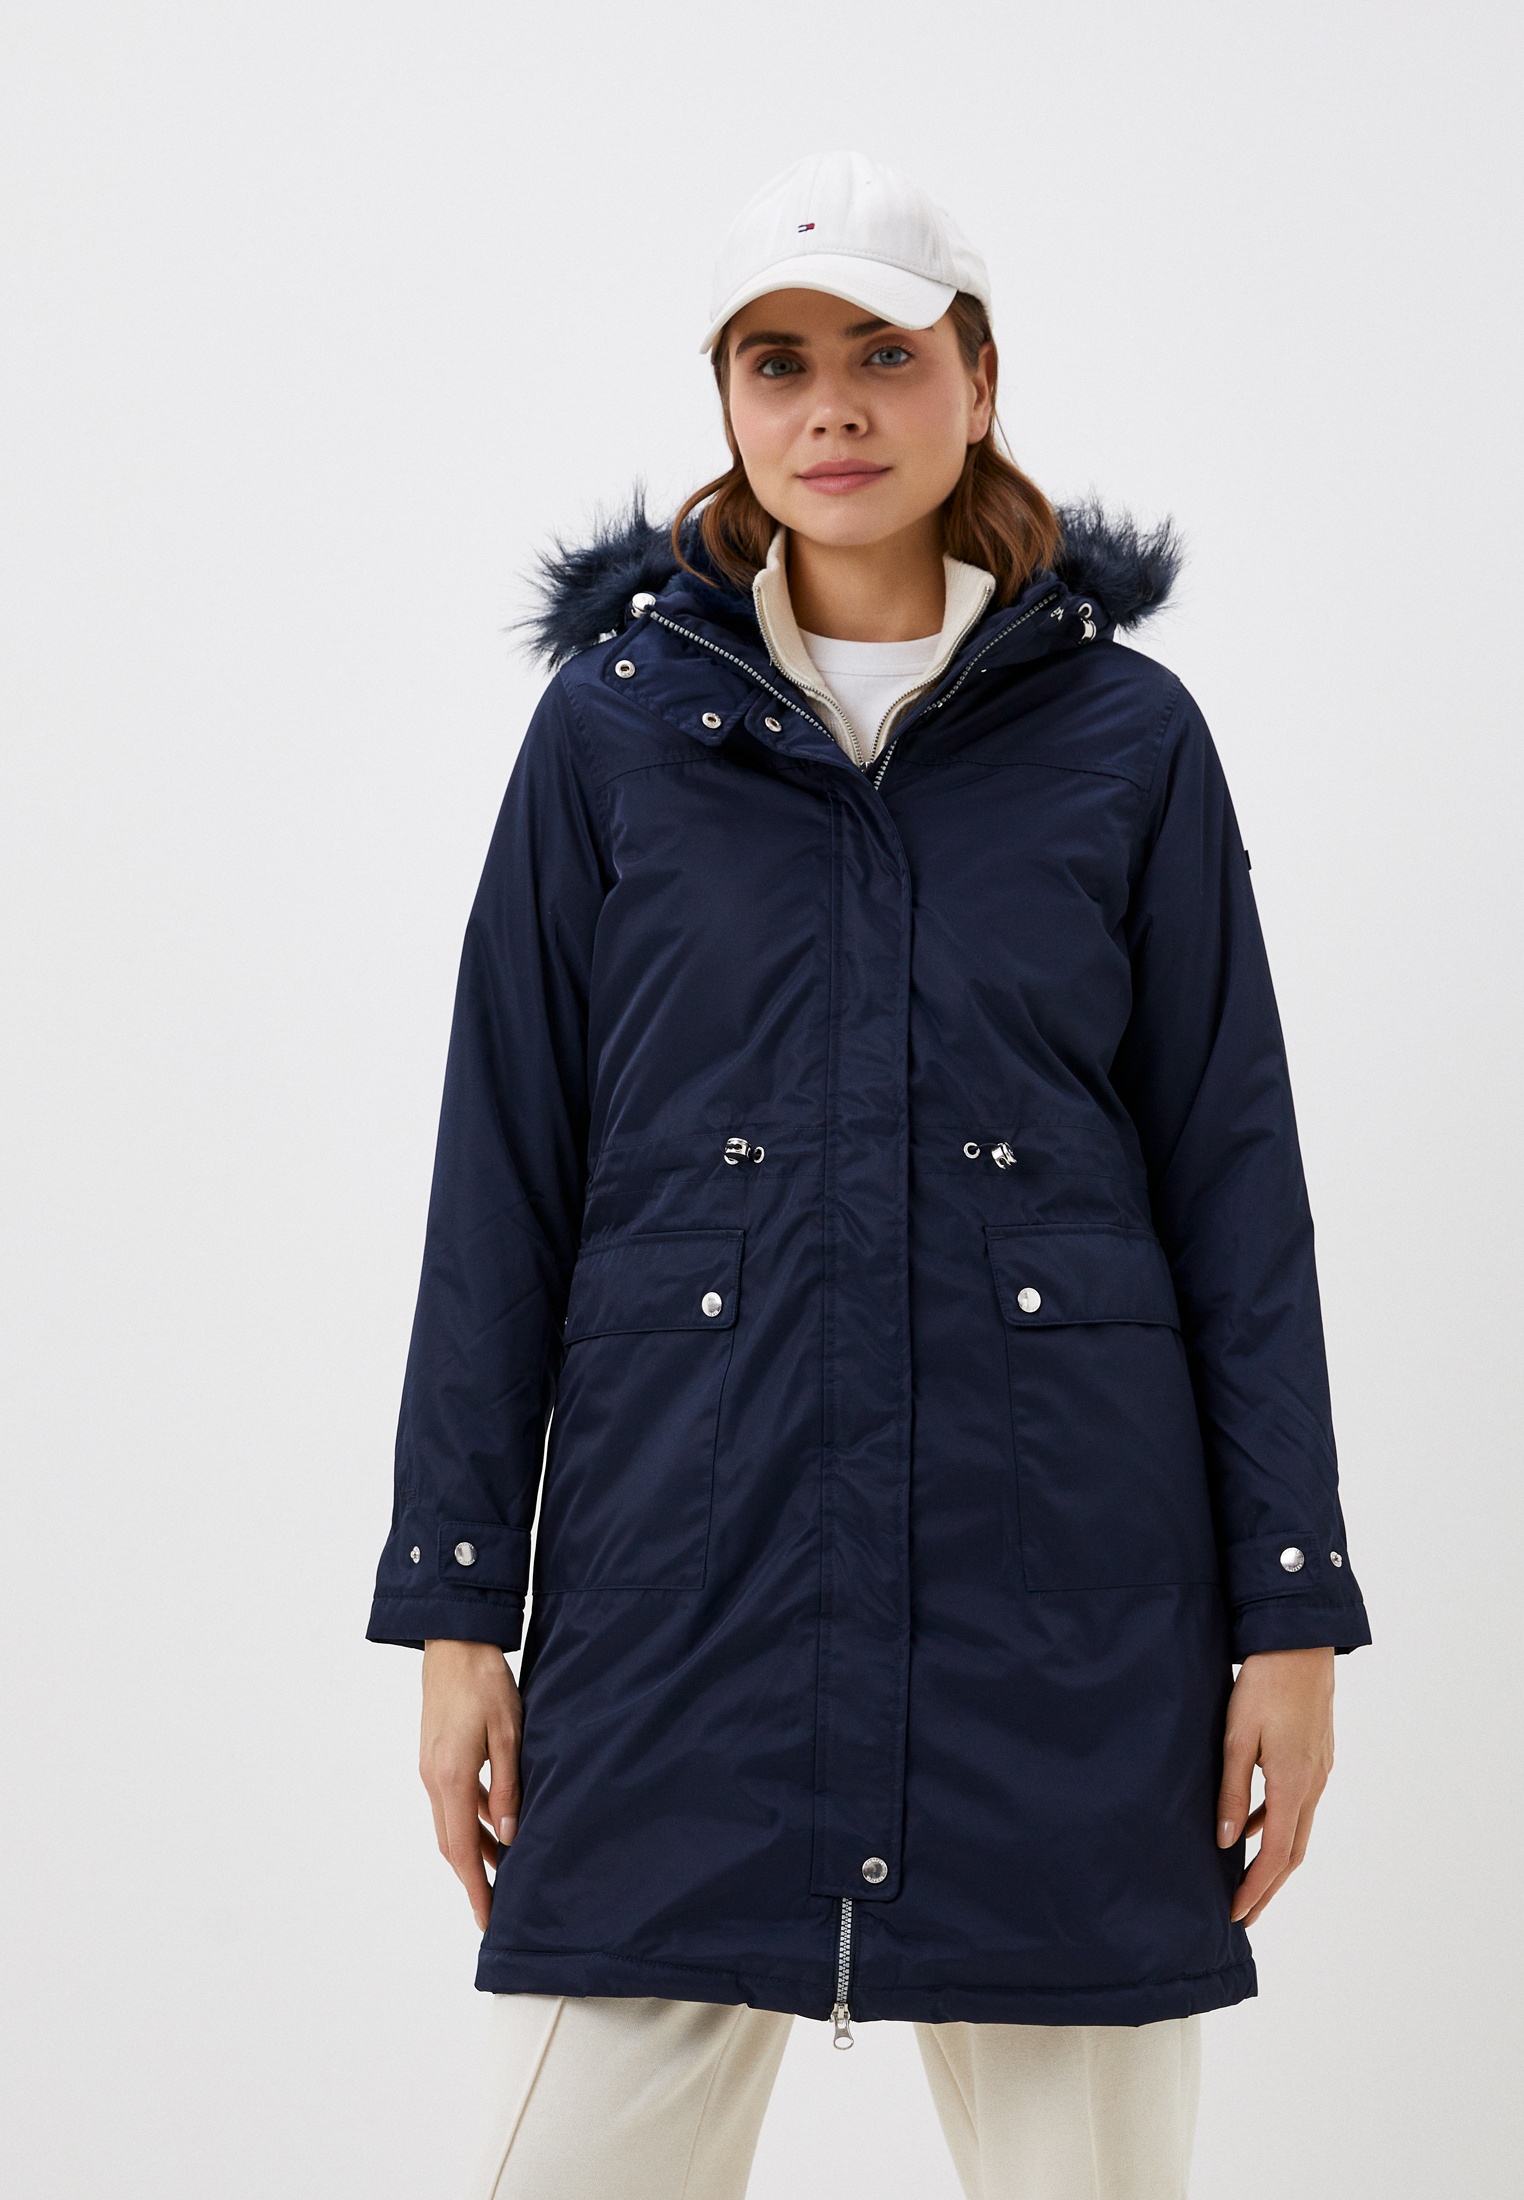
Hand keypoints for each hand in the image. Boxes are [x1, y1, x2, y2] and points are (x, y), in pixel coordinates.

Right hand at [420, 1639, 522, 1931]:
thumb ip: (507, 1787)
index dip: (475, 1888)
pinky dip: (470, 1821)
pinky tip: (494, 1824)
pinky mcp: (435, 1756)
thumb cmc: (485, 1682)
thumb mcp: (509, 1733)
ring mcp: (430, 1768)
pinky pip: (451, 1802)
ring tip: (502, 1872)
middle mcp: (433, 1779)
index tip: (487, 1920)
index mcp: (451, 1777)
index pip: (462, 1849)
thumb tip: (509, 1835)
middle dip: (471, 1878)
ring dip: (473, 1850)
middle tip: (495, 1908)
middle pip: (450, 1844)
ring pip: (450, 1824)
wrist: (454, 1642)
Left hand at [1216, 1646, 1334, 1925]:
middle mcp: (1313, 1784)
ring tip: (1248, 1881)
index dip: (1257, 1888)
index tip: (1237, 1914)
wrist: (1299, 1645)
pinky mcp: (1317, 1757)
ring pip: (1299, 1829)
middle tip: (1245, 1915)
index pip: (1277, 1854)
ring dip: (1275, 1859)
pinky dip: (1278, 1825)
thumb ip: (1232, 1792)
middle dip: (1268, 1887)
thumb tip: (1227, 1841)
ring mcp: (1319, 1771)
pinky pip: (1298, 1804)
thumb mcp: (1236, 1737)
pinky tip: (1255, 1826)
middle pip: (1294, 1852)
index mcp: (1293, 1783)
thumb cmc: (1263, 1685)